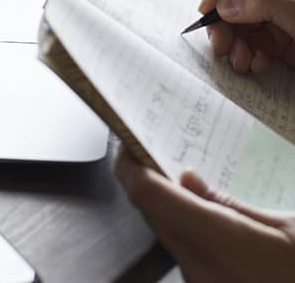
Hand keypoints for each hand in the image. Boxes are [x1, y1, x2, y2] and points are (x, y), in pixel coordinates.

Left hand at [115, 145, 294, 281]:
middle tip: (155, 146)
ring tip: (180, 174)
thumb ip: (230, 204)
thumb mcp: (288, 228)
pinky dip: (185, 227)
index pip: (149, 196)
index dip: (131, 164)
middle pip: (153, 214)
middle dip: (147, 179)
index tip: (130, 139)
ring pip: (167, 234)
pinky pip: (185, 254)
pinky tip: (203, 212)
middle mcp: (201, 269)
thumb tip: (187, 179)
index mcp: (221, 242)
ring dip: (166, 204)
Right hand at [198, 0, 294, 73]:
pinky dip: (249, 54)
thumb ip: (265, 2)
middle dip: (223, 21)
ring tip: (240, 61)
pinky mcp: (282, 37)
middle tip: (220, 43)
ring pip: (238, 20)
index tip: (211, 9)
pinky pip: (254, 41)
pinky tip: (255, 63)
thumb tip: (224, 5)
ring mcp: (279, 11)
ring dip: (234, 42)